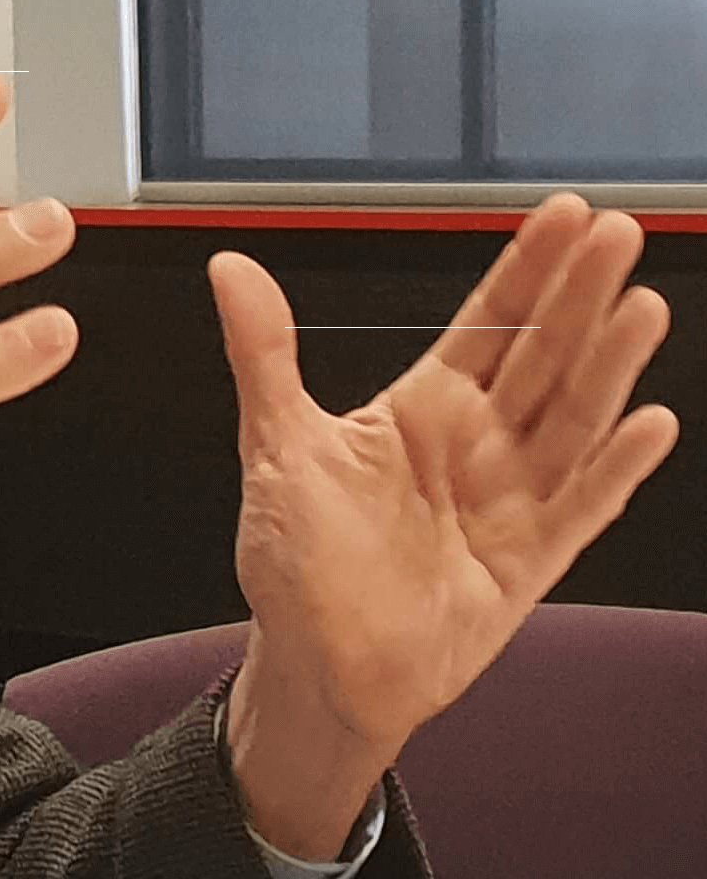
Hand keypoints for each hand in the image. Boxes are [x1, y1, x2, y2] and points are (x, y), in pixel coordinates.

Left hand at [210, 193, 679, 763]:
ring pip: (571, 418)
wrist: (318, 666)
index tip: (564, 212)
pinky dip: (615, 467)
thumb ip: (265, 353)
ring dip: (608, 364)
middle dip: (579, 294)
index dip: (526, 267)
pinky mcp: (530, 561)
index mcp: (422, 409)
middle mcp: (477, 445)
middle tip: (618, 231)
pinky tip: (648, 424)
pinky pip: (581, 506)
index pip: (486, 322)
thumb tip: (230, 267)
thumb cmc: (296, 560)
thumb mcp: (275, 444)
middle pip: (541, 355)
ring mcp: (510, 500)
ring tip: (641, 306)